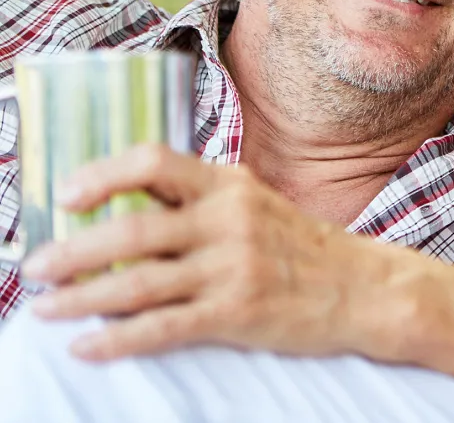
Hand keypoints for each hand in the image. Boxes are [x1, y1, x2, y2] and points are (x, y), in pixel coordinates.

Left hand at [21, 144, 391, 360]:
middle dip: (71, 253)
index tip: (66, 197)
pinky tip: (88, 346)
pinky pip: (162, 327)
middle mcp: (229, 220)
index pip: (154, 162)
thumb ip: (199, 201)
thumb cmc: (301, 247)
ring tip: (46, 310)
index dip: (102, 176)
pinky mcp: (238, 312)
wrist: (364, 287)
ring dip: (80, 299)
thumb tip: (123, 206)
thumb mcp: (254, 204)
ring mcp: (233, 267)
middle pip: (131, 231)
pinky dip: (116, 339)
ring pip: (136, 284)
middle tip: (34, 269)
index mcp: (229, 185)